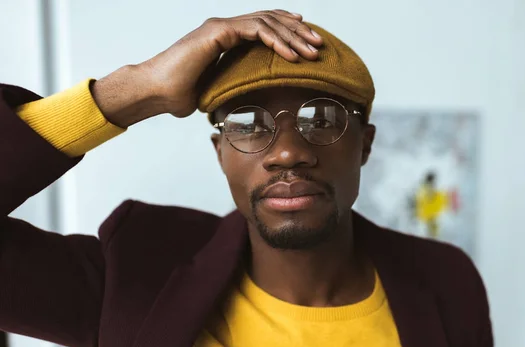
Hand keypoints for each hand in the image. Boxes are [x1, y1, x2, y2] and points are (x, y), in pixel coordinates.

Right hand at [93, 10, 322, 126]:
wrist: (156, 92)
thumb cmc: (179, 93)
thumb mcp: (217, 88)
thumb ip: (232, 84)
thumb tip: (245, 100)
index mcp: (225, 37)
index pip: (263, 26)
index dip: (287, 31)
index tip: (307, 42)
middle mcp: (224, 27)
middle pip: (270, 20)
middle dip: (298, 32)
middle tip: (319, 45)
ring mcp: (221, 26)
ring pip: (267, 22)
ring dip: (293, 37)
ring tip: (313, 51)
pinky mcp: (218, 31)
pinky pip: (255, 30)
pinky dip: (276, 42)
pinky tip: (292, 57)